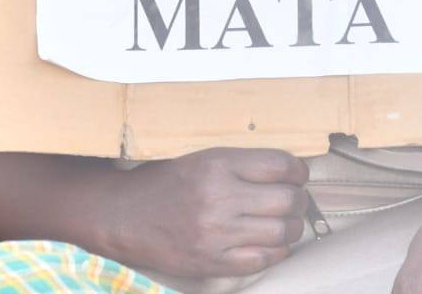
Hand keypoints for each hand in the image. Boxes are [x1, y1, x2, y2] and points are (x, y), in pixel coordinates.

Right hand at [97, 148, 309, 278]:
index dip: (298, 171)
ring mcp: (218, 233)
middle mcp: (221, 197)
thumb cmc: (162, 183)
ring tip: (284, 222)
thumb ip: (239, 164)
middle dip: (298, 199)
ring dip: (291, 227)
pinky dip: (276, 251)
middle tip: (293, 199)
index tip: (298, 174)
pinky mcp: (214, 262)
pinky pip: (263, 259)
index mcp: (217, 164)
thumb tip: (284, 172)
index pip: (280, 166)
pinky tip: (270, 243)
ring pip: (282, 232)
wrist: (123, 216)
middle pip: (287, 199)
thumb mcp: (200, 159)